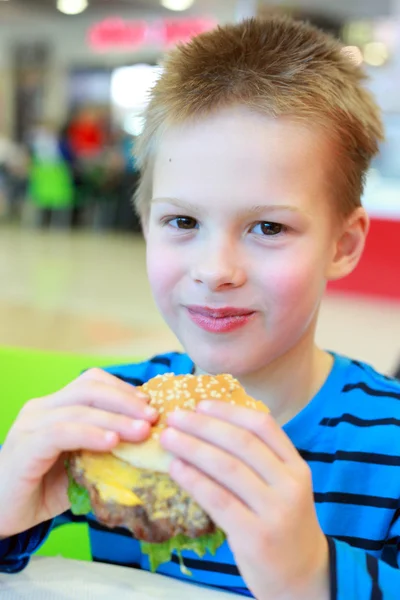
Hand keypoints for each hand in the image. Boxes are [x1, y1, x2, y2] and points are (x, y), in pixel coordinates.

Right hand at [0, 369, 156, 537]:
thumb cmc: (42, 490)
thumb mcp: (81, 465)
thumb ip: (105, 450)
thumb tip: (147, 444)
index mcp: (54, 406)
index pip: (92, 382)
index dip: (123, 390)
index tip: (150, 406)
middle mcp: (41, 409)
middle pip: (89, 387)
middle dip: (126, 400)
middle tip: (153, 417)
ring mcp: (30, 425)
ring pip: (79, 408)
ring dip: (115, 418)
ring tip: (142, 431)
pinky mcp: (25, 447)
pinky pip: (62, 431)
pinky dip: (90, 433)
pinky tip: (112, 441)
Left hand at [161, 401, 328, 599]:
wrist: (304, 577)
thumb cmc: (284, 524)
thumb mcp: (283, 487)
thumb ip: (259, 461)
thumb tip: (208, 428)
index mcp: (296, 466)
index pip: (263, 426)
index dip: (229, 411)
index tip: (200, 404)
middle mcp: (290, 484)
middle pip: (241, 442)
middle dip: (203, 426)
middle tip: (174, 416)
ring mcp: (275, 511)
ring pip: (227, 468)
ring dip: (192, 448)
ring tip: (168, 438)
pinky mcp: (256, 536)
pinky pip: (218, 500)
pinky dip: (194, 480)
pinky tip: (176, 468)